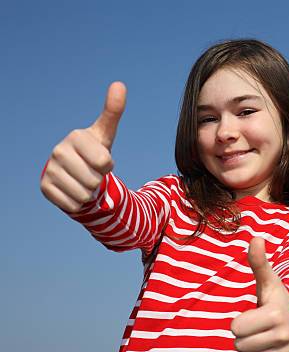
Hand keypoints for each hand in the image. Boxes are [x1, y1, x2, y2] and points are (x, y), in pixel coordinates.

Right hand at [40, 82, 125, 211]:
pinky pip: (73, 205)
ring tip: (83, 180)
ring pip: (84, 195)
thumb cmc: (93, 151)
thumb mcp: (106, 133)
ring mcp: (49, 170)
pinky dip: (78, 203)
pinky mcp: (45, 188)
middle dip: (98, 180)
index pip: (104, 162)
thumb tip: (119, 84)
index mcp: (75, 137)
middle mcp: (58, 151)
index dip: (107, 166)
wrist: (74, 172)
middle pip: (94, 181)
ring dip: (89, 193)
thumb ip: (113, 111)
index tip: (100, 159)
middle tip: (91, 172)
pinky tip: (73, 190)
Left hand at [231, 238, 288, 351]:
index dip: (239, 321)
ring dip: (250, 350)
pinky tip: (267, 350)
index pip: (235, 327)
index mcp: (275, 314)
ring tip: (262, 337)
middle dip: (243, 336)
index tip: (253, 314)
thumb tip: (255, 238)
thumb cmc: (277, 299)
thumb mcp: (268, 282)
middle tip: (257, 326)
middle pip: (239, 345)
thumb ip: (259, 262)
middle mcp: (283, 335)